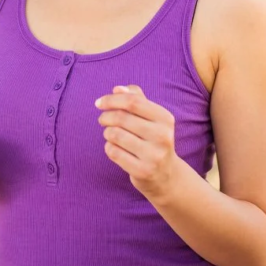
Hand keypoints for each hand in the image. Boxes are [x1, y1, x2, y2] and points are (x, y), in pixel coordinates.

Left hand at [96, 85, 177, 199]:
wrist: (166, 175)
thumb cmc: (152, 139)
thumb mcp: (151, 118)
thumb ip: (136, 99)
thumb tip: (117, 89)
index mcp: (165, 118)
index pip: (133, 101)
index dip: (112, 100)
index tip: (99, 103)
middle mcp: (163, 136)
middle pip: (121, 118)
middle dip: (105, 117)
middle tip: (102, 120)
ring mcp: (154, 155)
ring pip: (115, 135)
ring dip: (107, 132)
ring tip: (110, 134)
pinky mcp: (143, 171)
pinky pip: (114, 152)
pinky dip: (109, 147)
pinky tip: (114, 148)